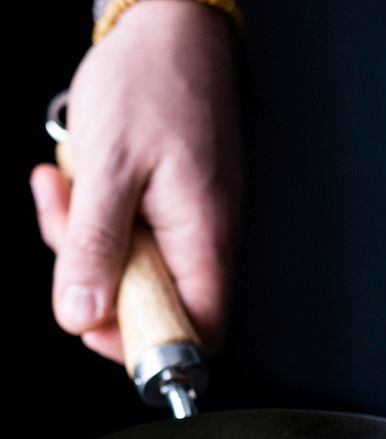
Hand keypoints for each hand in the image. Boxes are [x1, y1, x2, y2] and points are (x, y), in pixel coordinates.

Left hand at [30, 1, 241, 362]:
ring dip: (85, 243)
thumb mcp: (107, 168)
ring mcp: (187, 223)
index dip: (148, 342)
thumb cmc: (151, 81)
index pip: (197, 331)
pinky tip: (74, 182)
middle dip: (96, 280)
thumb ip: (95, 246)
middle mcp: (204, 240)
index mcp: (203, 239)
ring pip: (132, 270)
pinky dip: (93, 219)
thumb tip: (83, 312)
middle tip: (68, 235)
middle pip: (153, 304)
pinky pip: (128, 236)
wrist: (168, 24)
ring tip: (64, 191)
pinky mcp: (168, 207)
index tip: (98, 322)